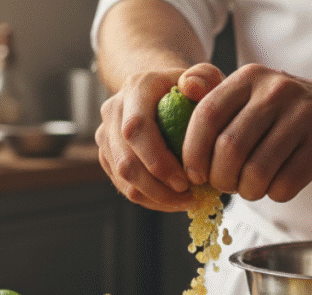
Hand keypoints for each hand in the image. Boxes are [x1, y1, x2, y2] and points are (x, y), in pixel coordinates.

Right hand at [94, 64, 223, 211]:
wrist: (162, 93)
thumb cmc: (189, 89)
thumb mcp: (203, 76)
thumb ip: (205, 76)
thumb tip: (192, 88)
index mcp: (135, 89)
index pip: (136, 129)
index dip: (158, 160)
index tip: (186, 181)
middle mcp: (113, 110)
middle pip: (126, 161)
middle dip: (158, 186)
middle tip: (190, 196)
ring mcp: (106, 135)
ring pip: (122, 179)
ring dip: (155, 197)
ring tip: (187, 200)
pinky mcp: (107, 155)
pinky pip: (123, 186)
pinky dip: (150, 199)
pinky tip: (175, 200)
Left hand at [182, 63, 311, 202]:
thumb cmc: (290, 116)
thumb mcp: (254, 97)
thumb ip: (217, 104)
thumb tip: (178, 110)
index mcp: (250, 78)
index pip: (206, 115)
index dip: (192, 152)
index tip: (194, 174)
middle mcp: (276, 91)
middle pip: (229, 148)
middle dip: (221, 178)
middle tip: (226, 186)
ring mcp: (304, 116)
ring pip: (256, 171)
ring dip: (248, 191)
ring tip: (252, 188)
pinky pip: (285, 184)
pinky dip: (275, 194)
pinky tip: (278, 186)